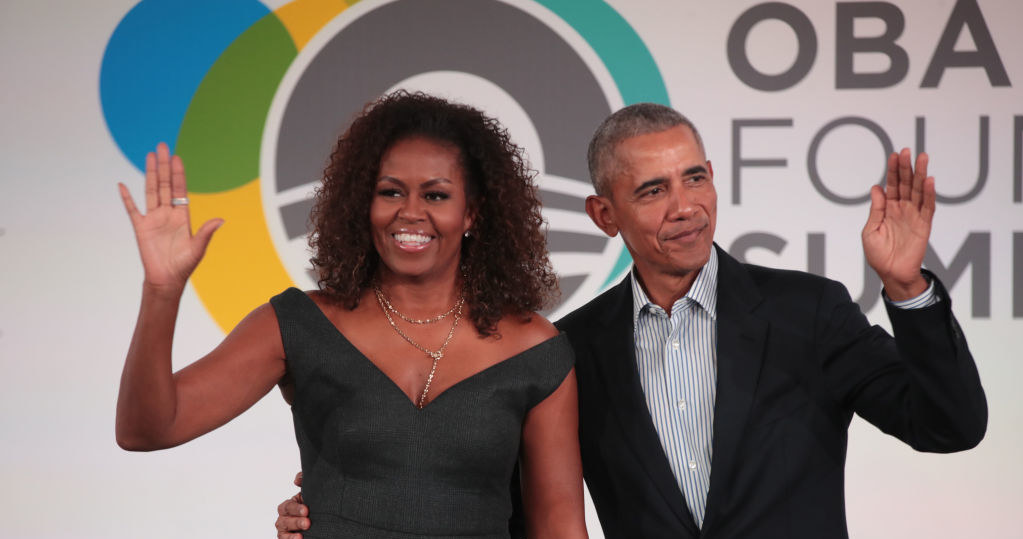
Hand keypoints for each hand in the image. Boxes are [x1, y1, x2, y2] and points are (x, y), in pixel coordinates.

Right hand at [118, 142, 221, 292]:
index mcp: (182, 216)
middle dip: (164, 166)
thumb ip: (206, 232)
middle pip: (165, 184)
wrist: (167, 279)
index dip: (178, 174)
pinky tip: (122, 185)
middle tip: (162, 146)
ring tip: (150, 156)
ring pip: (151, 191)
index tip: (177, 158)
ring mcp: (153, 219)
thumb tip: (220, 220)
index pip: (180, 189)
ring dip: (150, 173)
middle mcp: (167, 213)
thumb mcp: (198, 248)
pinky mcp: (140, 227)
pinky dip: (127, 198)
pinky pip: (132, 209)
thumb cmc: (184, 265)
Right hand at [276, 472, 309, 538]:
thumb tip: (296, 480)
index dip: (296, 508)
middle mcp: (285, 517)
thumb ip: (303, 481)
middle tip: (308, 523)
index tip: (307, 510)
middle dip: (296, 521)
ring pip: (283, 530)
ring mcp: (285, 529)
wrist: (322, 521)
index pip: (288, 506)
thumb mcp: (310, 492)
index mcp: (290, 505)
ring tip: (304, 532)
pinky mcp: (286, 538)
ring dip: (293, 531)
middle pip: (284, 519)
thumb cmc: (314, 504)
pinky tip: (300, 538)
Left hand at [861, 148, 934, 300]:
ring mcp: (914, 216)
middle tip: (907, 151)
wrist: (891, 274)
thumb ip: (876, 209)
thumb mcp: (870, 230)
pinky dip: (929, 193)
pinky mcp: (924, 225)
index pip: (891, 185)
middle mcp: (902, 209)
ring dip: (920, 174)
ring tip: (922, 158)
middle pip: (906, 184)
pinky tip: (929, 180)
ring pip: (919, 191)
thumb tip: (876, 187)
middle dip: (906, 167)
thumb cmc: (878, 255)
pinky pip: (928, 207)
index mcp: (887, 209)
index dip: (893, 171)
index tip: (893, 155)